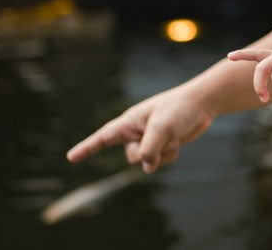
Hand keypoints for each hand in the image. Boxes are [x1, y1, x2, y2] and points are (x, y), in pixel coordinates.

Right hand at [66, 83, 213, 173]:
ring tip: (172, 135)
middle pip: (132, 157)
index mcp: (129, 122)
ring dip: (163, 153)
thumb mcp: (162, 128)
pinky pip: (161, 161)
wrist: (201, 104)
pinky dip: (170, 155)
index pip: (103, 138)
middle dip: (149, 152)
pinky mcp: (161, 145)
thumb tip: (146, 167)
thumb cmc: (179, 109)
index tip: (70, 157)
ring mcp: (148, 140)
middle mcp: (135, 132)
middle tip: (163, 134)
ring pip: (147, 162)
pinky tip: (178, 140)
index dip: (86, 148)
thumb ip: (149, 150)